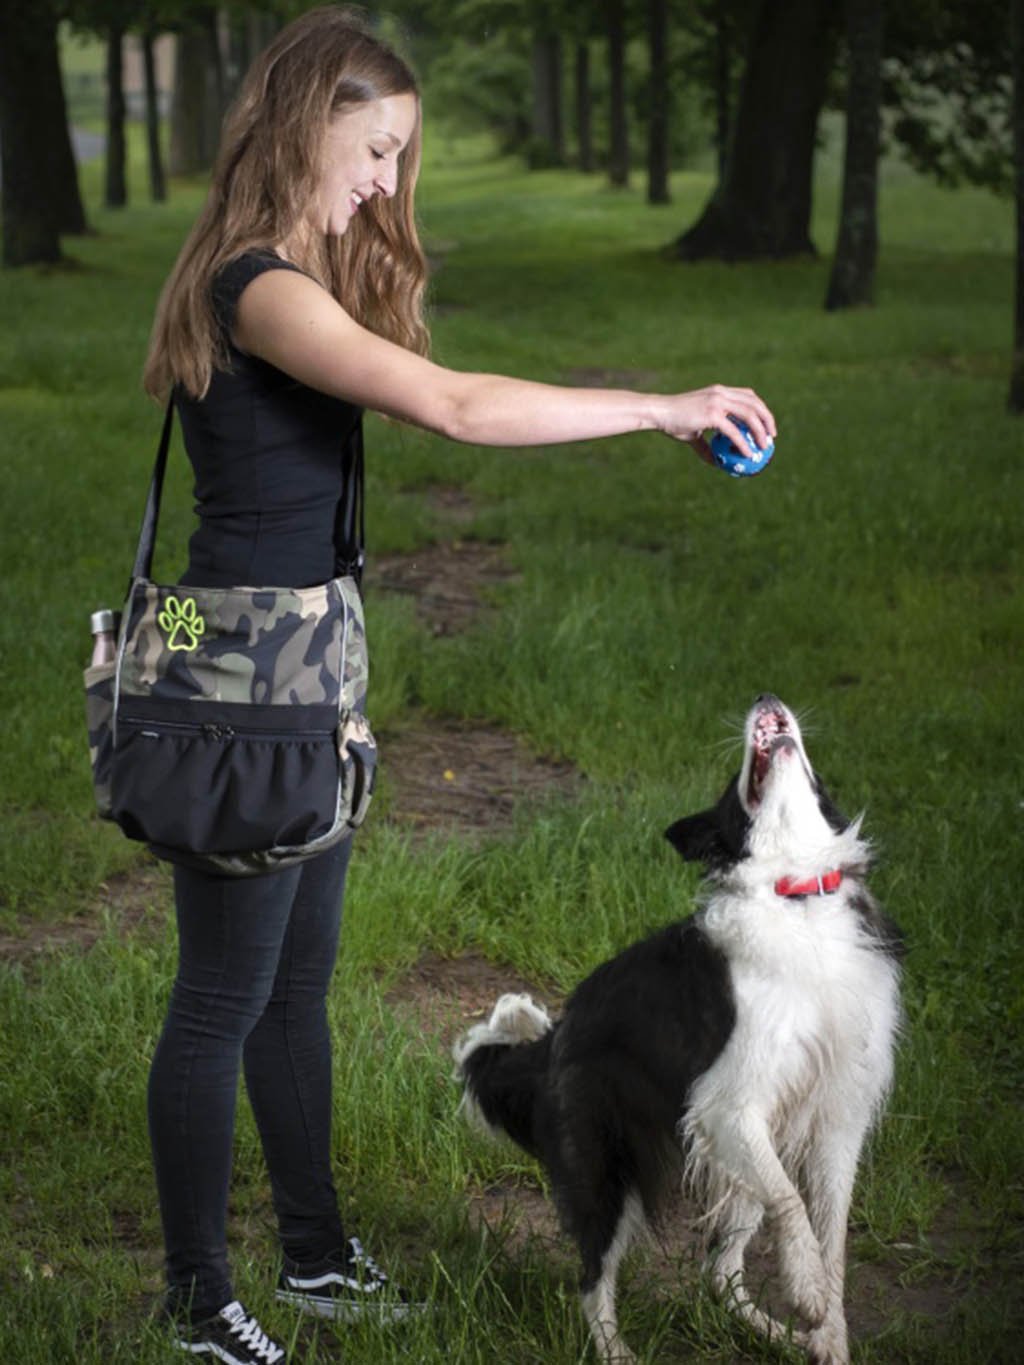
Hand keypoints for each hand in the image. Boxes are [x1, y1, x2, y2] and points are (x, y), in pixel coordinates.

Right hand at [656, 385, 775, 465]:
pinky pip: (734, 431)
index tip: (766, 425)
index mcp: (719, 392)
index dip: (761, 409)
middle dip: (767, 419)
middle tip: (771, 437)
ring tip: (765, 447)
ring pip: (749, 415)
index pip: (748, 396)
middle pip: (754, 403)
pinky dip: (743, 443)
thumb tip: (715, 461)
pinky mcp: (712, 414)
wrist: (658, 412)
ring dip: (760, 431)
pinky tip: (748, 454)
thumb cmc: (672, 422)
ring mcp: (717, 402)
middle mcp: (721, 393)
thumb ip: (706, 445)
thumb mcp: (692, 432)